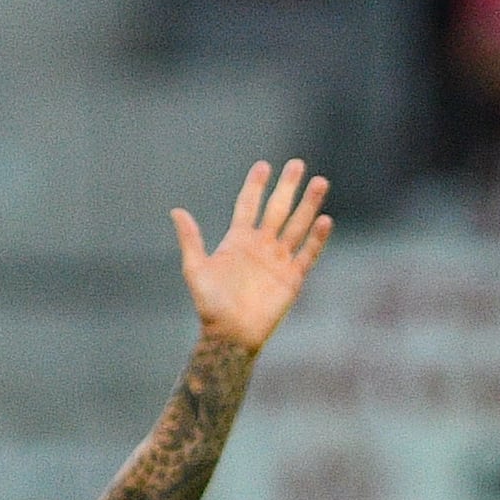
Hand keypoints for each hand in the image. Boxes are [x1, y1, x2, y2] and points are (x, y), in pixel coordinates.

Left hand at [173, 158, 334, 354]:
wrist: (230, 334)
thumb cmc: (210, 305)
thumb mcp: (195, 269)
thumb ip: (191, 239)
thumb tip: (176, 211)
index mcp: (238, 240)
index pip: (249, 205)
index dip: (256, 185)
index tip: (263, 166)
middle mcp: (261, 245)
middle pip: (278, 209)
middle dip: (287, 187)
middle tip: (297, 164)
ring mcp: (278, 260)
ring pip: (297, 226)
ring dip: (308, 205)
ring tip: (320, 183)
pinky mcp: (292, 278)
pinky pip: (307, 254)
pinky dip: (316, 238)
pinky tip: (324, 220)